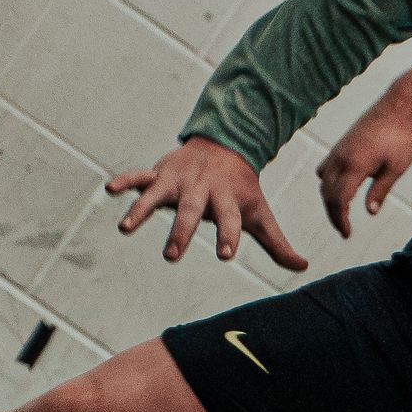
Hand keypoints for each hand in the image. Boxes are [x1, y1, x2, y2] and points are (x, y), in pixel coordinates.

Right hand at [106, 138, 306, 270]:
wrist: (225, 144)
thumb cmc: (242, 189)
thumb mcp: (259, 213)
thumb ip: (277, 243)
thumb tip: (302, 266)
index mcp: (228, 199)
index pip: (231, 220)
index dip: (230, 236)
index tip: (225, 255)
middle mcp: (202, 189)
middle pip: (192, 211)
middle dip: (181, 231)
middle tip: (171, 256)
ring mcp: (179, 180)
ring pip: (159, 194)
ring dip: (142, 209)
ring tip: (125, 228)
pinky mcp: (160, 173)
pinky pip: (140, 176)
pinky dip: (126, 181)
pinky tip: (109, 189)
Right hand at [316, 96, 411, 237]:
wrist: (397, 108)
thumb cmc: (400, 138)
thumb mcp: (395, 168)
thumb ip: (380, 191)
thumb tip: (369, 212)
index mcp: (354, 165)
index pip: (339, 200)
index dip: (340, 220)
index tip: (347, 234)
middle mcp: (341, 158)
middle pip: (327, 194)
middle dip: (334, 215)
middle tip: (345, 230)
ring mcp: (338, 151)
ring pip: (324, 182)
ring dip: (329, 200)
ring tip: (341, 214)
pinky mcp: (340, 146)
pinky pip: (325, 168)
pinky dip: (328, 183)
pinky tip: (340, 189)